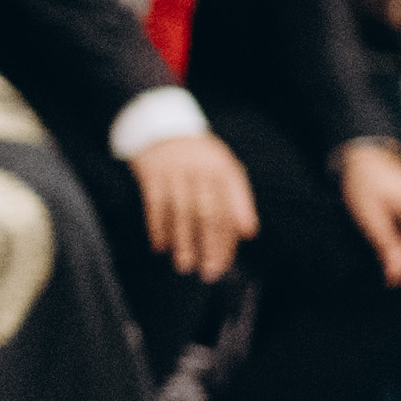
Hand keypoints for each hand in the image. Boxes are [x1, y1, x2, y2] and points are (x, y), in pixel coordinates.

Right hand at [130, 128, 257, 278]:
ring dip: (183, 242)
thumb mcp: (225, 169)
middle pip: (207, 214)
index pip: (229, 211)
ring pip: (180, 213)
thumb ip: (239, 200)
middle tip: (209, 272)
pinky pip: (154, 206)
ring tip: (185, 265)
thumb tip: (248, 233)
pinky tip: (160, 246)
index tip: (225, 264)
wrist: (163, 127)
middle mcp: (200, 171)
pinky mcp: (151, 174)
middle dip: (209, 246)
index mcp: (223, 171)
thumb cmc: (200, 157)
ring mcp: (174, 172)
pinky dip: (158, 228)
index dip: (228, 240)